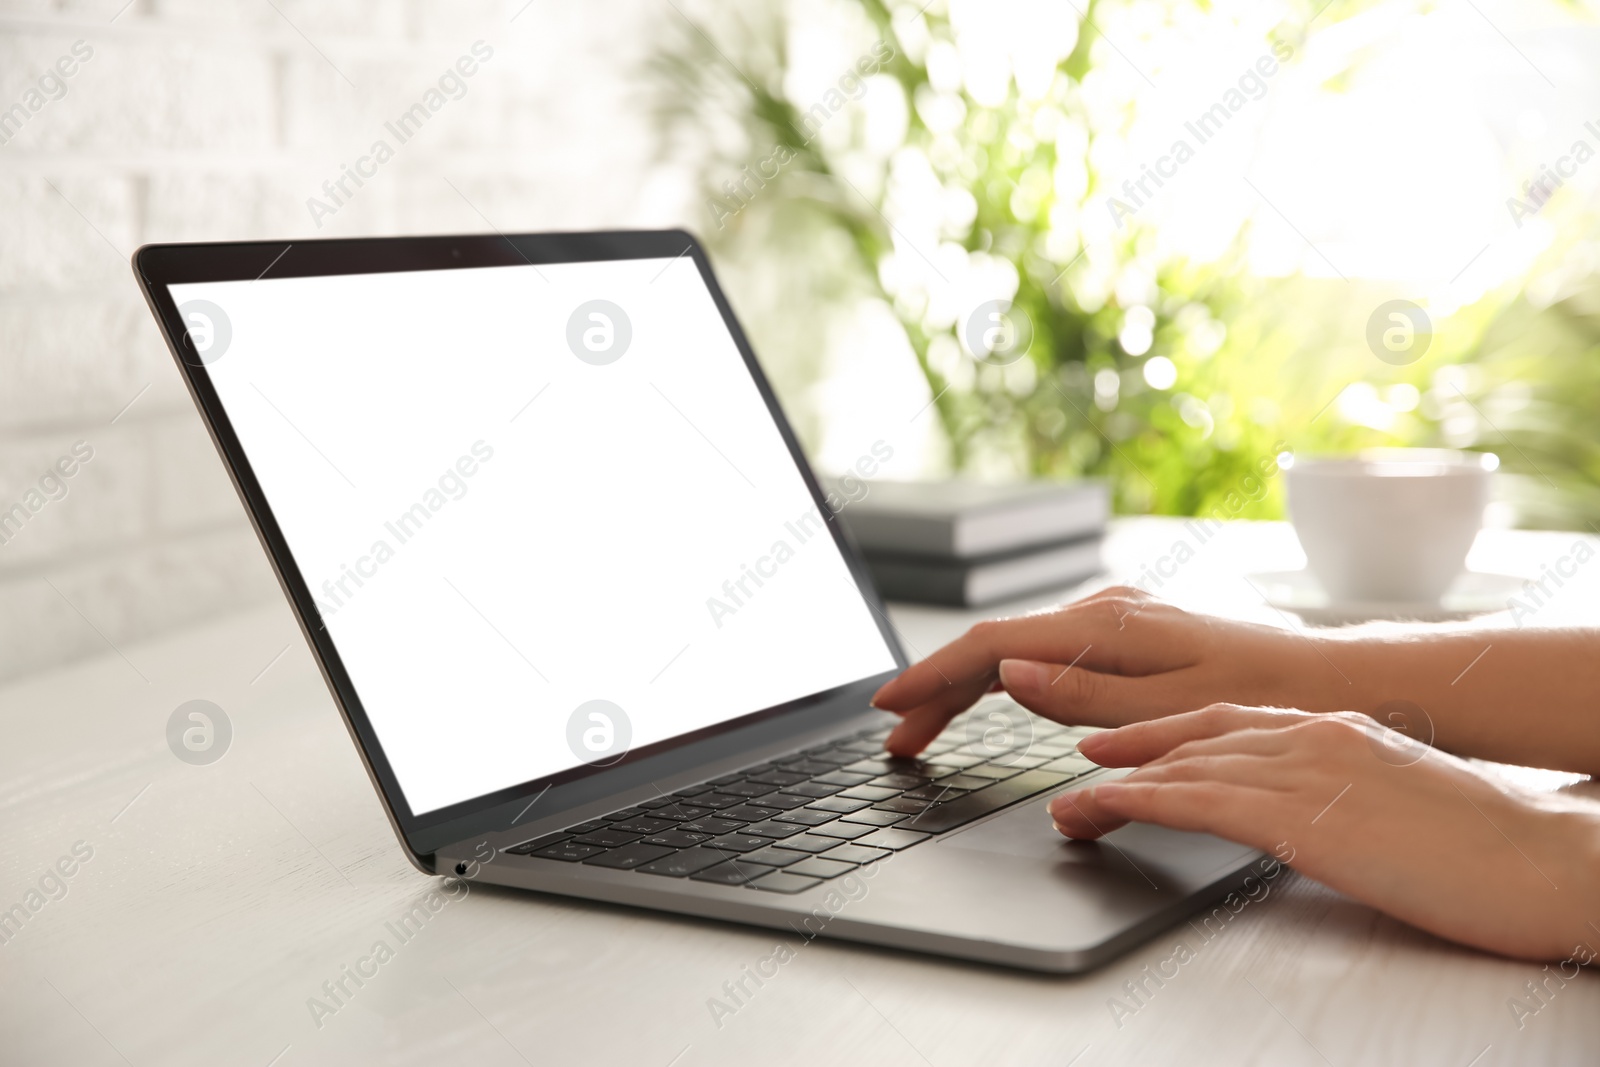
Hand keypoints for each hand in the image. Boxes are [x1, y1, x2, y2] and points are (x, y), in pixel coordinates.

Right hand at [873, 587, 1339, 756]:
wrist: (1329, 681)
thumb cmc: (1264, 699)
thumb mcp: (1170, 711)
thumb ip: (1082, 694)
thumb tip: (1008, 673)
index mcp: (1106, 626)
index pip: (991, 647)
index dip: (933, 677)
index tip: (889, 706)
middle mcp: (1103, 611)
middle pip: (995, 649)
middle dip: (938, 693)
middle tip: (897, 740)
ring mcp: (1115, 620)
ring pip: (1017, 651)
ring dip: (967, 690)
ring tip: (925, 730)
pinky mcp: (1129, 634)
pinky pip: (1046, 653)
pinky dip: (1006, 681)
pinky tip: (992, 700)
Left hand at [1050, 704, 1599, 960]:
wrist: (1546, 862)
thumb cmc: (1487, 846)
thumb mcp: (1399, 801)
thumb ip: (1344, 792)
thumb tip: (1310, 813)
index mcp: (1337, 729)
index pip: (1231, 721)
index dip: (1169, 731)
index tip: (1126, 742)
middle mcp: (1313, 736)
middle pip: (1195, 736)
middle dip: (1129, 751)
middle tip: (1079, 762)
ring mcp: (1308, 771)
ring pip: (1185, 766)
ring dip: (1117, 785)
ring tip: (1069, 807)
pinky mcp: (1305, 817)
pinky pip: (1200, 801)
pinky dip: (1142, 800)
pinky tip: (1105, 807)